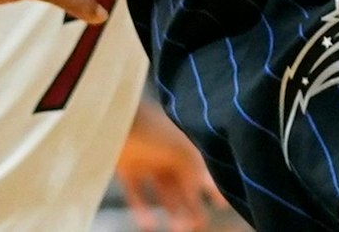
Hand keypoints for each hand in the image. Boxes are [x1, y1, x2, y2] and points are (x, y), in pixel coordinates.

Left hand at [121, 97, 225, 231]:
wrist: (115, 118)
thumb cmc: (151, 129)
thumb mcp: (180, 150)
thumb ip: (195, 168)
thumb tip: (209, 186)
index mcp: (184, 144)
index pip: (203, 167)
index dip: (213, 185)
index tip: (223, 205)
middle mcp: (167, 153)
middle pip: (183, 184)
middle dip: (191, 205)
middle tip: (197, 226)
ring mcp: (147, 160)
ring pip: (163, 192)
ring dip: (171, 210)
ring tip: (176, 229)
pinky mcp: (127, 168)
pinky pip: (136, 192)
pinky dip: (142, 209)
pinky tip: (148, 224)